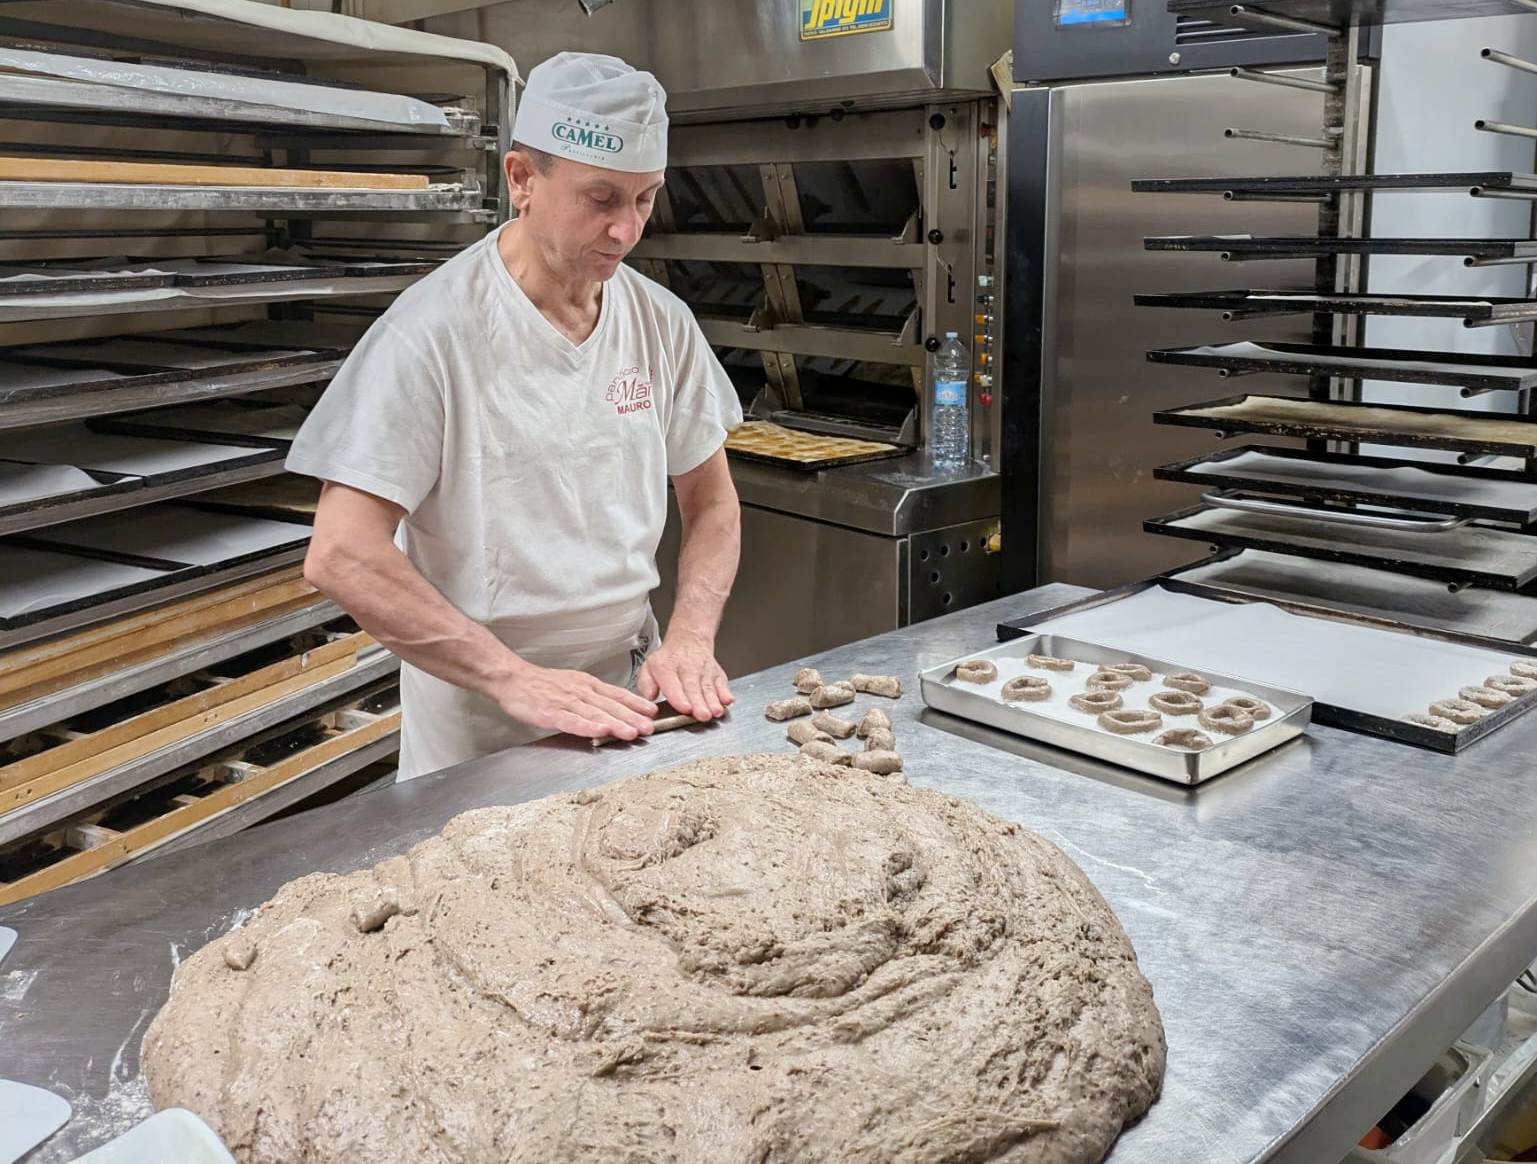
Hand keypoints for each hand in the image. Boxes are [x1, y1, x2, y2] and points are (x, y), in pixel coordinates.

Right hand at [492, 663, 657, 740]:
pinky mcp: (551, 713)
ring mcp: (566, 702)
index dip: (635, 703)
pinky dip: (587, 726)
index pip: (616, 693)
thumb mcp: (574, 684)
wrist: (513, 678)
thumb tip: (616, 707)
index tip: (652, 711)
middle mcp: (581, 692)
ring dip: (615, 723)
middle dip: (632, 717)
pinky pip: (572, 721)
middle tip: (650, 728)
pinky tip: (600, 731)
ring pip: (595, 713)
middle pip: (610, 706)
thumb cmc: (542, 684)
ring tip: (632, 732)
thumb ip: (594, 696)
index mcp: (587, 685)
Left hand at [637, 630, 733, 721]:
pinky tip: (727, 701)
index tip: (685, 708)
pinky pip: (722, 683)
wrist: (688, 640)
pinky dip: (726, 692)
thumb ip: (646, 684)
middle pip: (693, 687)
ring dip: (713, 701)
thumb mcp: (649, 667)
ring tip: (715, 712)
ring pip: (708, 687)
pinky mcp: (717, 674)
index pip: (672, 684)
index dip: (679, 697)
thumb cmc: (668, 660)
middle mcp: (687, 668)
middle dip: (699, 702)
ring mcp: (704, 671)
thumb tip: (649, 697)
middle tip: (702, 715)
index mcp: (666, 668)